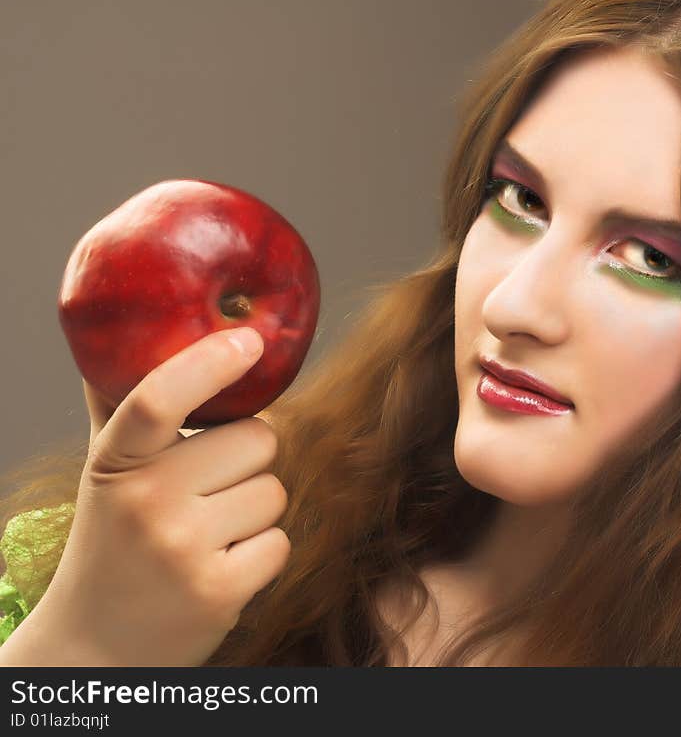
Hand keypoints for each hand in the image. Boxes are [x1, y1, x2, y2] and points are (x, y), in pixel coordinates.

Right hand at [2, 327, 290, 665]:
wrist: (95, 644)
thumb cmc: (111, 542)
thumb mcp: (106, 472)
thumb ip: (120, 409)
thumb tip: (118, 343)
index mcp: (116, 462)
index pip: (157, 400)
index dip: (208, 363)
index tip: (249, 340)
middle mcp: (145, 502)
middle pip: (258, 440)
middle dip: (247, 459)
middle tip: (210, 487)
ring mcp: (181, 549)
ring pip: (274, 492)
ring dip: (254, 509)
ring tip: (209, 534)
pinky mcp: (218, 591)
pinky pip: (280, 542)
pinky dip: (260, 553)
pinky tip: (220, 566)